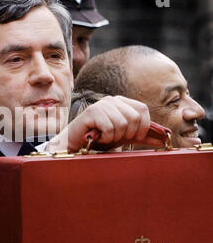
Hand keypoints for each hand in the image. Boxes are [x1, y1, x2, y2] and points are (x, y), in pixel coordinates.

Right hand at [46, 96, 163, 152]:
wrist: (77, 142)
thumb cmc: (100, 138)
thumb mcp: (125, 137)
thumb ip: (143, 136)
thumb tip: (164, 139)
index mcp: (122, 102)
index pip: (143, 109)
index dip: (143, 126)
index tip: (134, 137)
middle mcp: (112, 100)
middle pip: (134, 117)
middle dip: (128, 134)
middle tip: (116, 138)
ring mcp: (101, 105)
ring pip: (121, 124)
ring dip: (114, 137)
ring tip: (105, 137)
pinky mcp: (91, 112)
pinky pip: (109, 127)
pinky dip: (105, 138)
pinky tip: (97, 137)